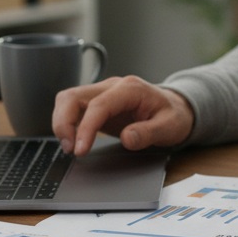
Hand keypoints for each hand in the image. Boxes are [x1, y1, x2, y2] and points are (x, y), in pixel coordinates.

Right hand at [52, 76, 194, 155]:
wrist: (176, 108)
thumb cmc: (173, 116)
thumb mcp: (170, 127)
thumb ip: (149, 133)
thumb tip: (127, 138)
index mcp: (130, 89)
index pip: (98, 105)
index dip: (85, 127)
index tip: (80, 150)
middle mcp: (112, 86)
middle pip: (73, 96)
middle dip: (64, 123)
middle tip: (69, 150)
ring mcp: (102, 92)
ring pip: (67, 99)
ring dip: (61, 122)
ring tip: (69, 147)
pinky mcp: (96, 102)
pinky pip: (72, 107)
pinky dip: (66, 123)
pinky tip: (72, 141)